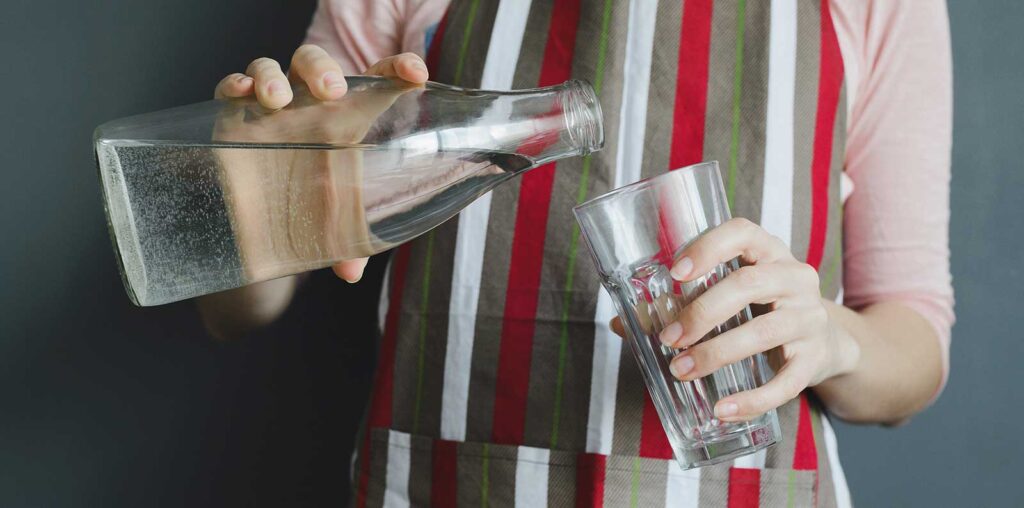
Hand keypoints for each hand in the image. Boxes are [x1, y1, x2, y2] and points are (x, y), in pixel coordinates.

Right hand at [211, 46, 429, 282]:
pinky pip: (229, 87)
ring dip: (274, 77)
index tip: (416, 73)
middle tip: (330, 92)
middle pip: (315, 64)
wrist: (260, 218)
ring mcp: (270, 107)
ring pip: (272, 67)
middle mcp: (307, 104)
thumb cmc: (311, 206)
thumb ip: (348, 245)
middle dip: (322, 70)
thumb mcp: (333, 226)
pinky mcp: (233, 115)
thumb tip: (351, 273)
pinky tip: (240, 93)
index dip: (398, 67)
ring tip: (278, 101)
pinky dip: (234, 83)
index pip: (376, 79)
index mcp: (347, 116)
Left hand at [612, 218, 859, 421]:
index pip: (743, 233)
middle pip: (749, 284)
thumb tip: (620, 322)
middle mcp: (795, 277)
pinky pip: (785, 383)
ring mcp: (810, 317)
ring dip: (716, 354)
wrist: (825, 341)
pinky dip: (752, 399)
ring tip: (681, 369)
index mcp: (768, 252)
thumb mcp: (728, 295)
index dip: (708, 247)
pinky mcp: (814, 359)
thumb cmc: (759, 309)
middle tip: (669, 337)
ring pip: (764, 333)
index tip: (675, 272)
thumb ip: (677, 304)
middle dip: (702, 312)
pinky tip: (723, 410)